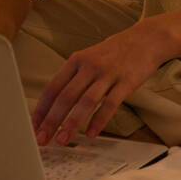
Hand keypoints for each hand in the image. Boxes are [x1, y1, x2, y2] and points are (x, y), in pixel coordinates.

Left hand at [31, 22, 168, 145]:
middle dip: (51, 120)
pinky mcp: (126, 82)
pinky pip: (110, 104)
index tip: (34, 126)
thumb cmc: (116, 52)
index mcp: (76, 60)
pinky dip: (99, 121)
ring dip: (72, 124)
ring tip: (63, 140)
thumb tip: (55, 104)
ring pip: (85, 102)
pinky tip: (92, 134)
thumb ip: (74, 77)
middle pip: (65, 96)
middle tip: (42, 138)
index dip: (41, 109)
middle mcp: (89, 66)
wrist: (147, 39)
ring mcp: (108, 74)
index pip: (52, 87)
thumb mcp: (89, 57)